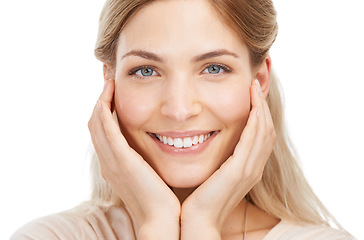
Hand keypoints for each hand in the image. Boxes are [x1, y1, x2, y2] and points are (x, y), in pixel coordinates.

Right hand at [88, 79, 179, 238]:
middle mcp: (108, 162)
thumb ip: (148, 160)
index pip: (103, 132)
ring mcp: (111, 161)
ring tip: (108, 83)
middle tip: (107, 82)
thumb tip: (159, 146)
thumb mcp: (150, 175)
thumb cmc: (161, 199)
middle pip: (94, 125)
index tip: (113, 93)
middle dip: (100, 101)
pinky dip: (103, 112)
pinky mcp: (120, 161)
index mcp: (114, 164)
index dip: (104, 111)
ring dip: (100, 101)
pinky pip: (106, 130)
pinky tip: (107, 96)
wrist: (161, 220)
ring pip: (96, 124)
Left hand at [180, 80, 276, 238]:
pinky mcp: (240, 171)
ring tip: (254, 89)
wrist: (197, 222)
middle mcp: (253, 168)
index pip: (260, 137)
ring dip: (261, 109)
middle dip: (262, 107)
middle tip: (255, 86)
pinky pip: (253, 140)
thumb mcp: (212, 176)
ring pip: (264, 132)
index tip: (251, 96)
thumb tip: (207, 143)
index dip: (259, 115)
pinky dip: (255, 121)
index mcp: (247, 170)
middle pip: (267, 131)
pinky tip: (253, 106)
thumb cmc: (199, 200)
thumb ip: (217, 161)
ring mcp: (249, 170)